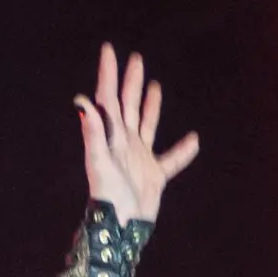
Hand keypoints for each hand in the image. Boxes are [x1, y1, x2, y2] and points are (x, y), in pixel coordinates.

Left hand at [74, 44, 198, 224]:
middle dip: (130, 82)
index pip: (108, 98)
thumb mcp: (98, 161)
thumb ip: (93, 132)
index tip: (109, 49)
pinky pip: (171, 160)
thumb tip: (83, 102)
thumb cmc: (108, 195)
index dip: (108, 74)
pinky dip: (183, 151)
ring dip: (150, 105)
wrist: (121, 227)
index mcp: (111, 136)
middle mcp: (124, 143)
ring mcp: (140, 158)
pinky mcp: (154, 176)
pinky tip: (194, 140)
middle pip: (127, 105)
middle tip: (135, 58)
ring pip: (147, 125)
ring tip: (155, 86)